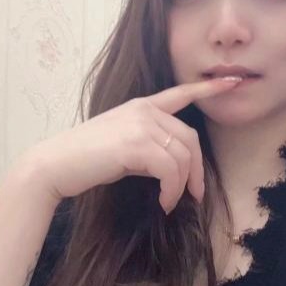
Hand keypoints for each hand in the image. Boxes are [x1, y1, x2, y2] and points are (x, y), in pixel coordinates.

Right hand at [20, 77, 241, 212]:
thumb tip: (171, 166)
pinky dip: (172, 191)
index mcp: (140, 106)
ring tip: (170, 202)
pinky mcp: (136, 144)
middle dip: (198, 169)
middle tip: (196, 194)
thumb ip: (147, 144)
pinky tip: (164, 204)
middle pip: (190, 138)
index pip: (180, 93)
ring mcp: (140, 124)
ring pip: (183, 157)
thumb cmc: (85, 160)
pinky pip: (171, 170)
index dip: (208, 88)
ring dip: (182, 186)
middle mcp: (143, 110)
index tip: (232, 81)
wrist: (53, 166)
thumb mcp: (121, 145)